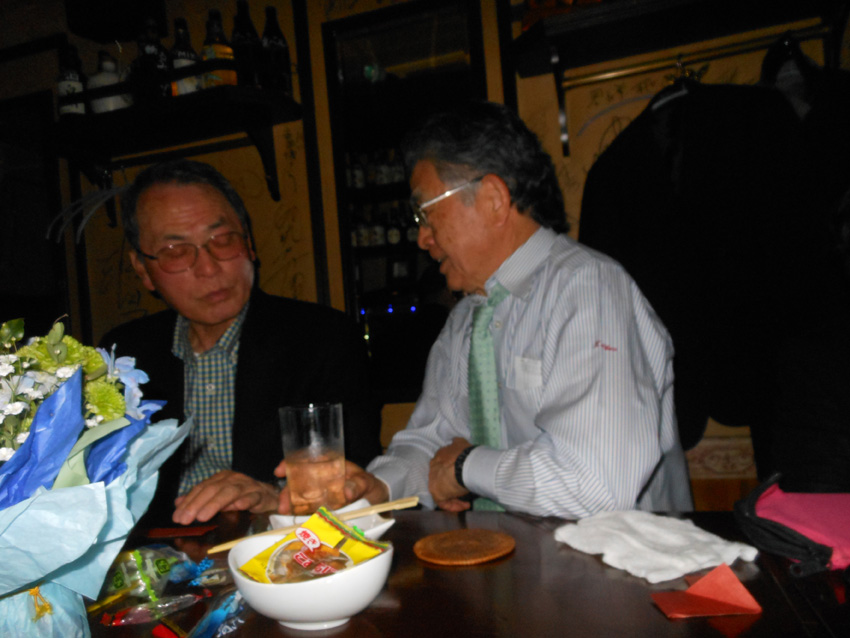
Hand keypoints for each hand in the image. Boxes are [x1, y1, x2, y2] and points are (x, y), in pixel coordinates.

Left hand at [172, 470, 278, 524]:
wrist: (269, 496)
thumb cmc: (242, 496)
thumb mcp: (219, 497)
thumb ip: (200, 499)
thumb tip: (178, 503)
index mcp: (221, 478)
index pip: (201, 487)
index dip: (188, 501)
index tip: (177, 517)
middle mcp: (233, 478)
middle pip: (212, 489)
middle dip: (197, 504)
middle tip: (185, 519)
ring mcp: (247, 486)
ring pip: (230, 492)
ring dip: (215, 504)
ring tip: (202, 517)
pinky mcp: (260, 495)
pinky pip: (252, 497)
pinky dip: (244, 501)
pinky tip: (236, 507)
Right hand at [272, 459, 388, 513]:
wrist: (376, 500)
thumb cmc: (369, 485)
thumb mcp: (366, 482)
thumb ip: (358, 485)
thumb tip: (347, 493)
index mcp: (328, 465)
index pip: (305, 460)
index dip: (290, 463)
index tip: (280, 471)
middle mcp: (320, 478)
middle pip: (298, 481)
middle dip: (287, 491)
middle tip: (282, 505)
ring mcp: (319, 494)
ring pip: (300, 496)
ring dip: (290, 503)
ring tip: (286, 513)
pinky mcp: (321, 508)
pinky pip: (307, 509)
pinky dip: (299, 514)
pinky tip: (294, 520)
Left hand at [429, 437, 472, 504]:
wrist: (464, 464)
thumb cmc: (465, 454)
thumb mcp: (461, 443)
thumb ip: (457, 442)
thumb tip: (455, 441)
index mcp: (439, 456)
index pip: (443, 464)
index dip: (452, 471)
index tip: (462, 475)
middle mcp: (433, 467)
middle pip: (442, 479)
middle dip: (451, 485)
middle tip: (463, 489)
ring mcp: (433, 480)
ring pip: (443, 491)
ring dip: (454, 497)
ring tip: (465, 501)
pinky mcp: (436, 493)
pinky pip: (444, 502)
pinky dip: (454, 505)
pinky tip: (465, 506)